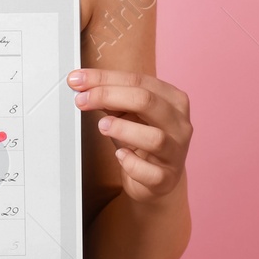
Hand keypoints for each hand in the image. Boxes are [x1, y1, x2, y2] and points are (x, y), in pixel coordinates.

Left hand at [68, 69, 190, 203]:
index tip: (78, 80)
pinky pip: (150, 172)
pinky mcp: (167, 178)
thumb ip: (111, 99)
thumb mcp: (128, 114)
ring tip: (102, 126)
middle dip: (108, 96)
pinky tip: (119, 155)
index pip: (139, 80)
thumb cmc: (142, 140)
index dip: (105, 78)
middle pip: (146, 101)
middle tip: (81, 100)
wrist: (156, 179)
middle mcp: (180, 124)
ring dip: (123, 129)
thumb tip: (83, 86)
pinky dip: (131, 162)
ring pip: (154, 137)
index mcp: (173, 100)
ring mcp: (176, 152)